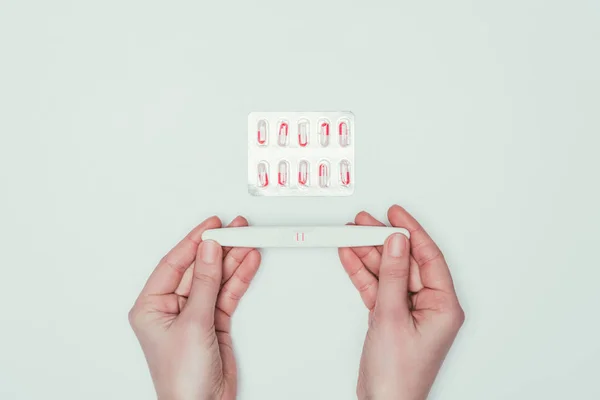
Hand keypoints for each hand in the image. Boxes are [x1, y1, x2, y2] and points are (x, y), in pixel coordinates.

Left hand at [129, 216, 260, 399]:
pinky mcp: (214, 321)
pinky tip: (248, 262)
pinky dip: (239, 278)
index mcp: (151, 305)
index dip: (194, 242)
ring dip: (232, 260)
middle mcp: (171, 307)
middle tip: (237, 230)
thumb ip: (204, 284)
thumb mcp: (193, 324)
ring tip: (249, 241)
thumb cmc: (181, 378)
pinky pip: (227, 293)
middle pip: (198, 268)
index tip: (212, 226)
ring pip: (216, 278)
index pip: (174, 263)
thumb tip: (209, 250)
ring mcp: (195, 314)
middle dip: (219, 249)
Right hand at [338, 205, 464, 399]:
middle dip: (382, 241)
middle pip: (404, 262)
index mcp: (444, 305)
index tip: (395, 213)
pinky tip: (350, 257)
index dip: (410, 231)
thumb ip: (392, 276)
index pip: (428, 256)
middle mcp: (429, 306)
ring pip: (388, 272)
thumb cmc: (398, 376)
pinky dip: (363, 273)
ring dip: (369, 254)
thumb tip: (396, 242)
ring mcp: (409, 311)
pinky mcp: (391, 316)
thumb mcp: (392, 317)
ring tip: (351, 235)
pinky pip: (377, 287)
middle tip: (364, 223)